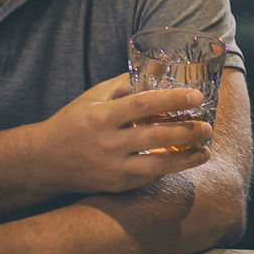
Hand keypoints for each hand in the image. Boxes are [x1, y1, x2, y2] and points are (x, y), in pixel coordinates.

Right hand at [29, 73, 212, 195]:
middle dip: (187, 131)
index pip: (142, 105)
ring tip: (206, 150)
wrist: (44, 161)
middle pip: (156, 136)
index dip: (172, 100)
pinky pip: (149, 178)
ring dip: (187, 158)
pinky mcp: (116, 185)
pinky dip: (170, 169)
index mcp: (101, 117)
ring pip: (158, 165)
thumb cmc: (73, 122)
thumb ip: (124, 85)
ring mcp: (112, 168)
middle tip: (208, 126)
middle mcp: (107, 143)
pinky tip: (186, 161)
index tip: (196, 96)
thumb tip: (158, 69)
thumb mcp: (93, 97)